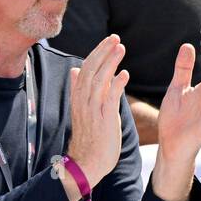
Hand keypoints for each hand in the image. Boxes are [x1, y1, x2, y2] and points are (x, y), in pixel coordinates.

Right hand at [65, 34, 130, 187]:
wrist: (87, 163)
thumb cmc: (88, 136)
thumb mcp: (82, 110)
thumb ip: (80, 89)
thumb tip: (75, 69)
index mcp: (78, 97)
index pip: (85, 68)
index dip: (97, 53)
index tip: (108, 41)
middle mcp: (84, 101)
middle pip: (91, 71)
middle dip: (103, 52)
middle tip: (115, 38)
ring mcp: (93, 111)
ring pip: (99, 81)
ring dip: (110, 63)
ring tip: (121, 48)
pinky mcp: (104, 120)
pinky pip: (109, 99)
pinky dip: (116, 85)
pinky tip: (125, 74)